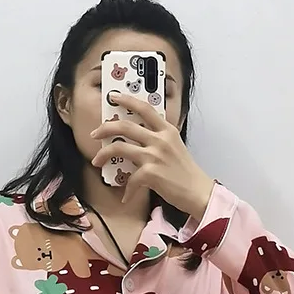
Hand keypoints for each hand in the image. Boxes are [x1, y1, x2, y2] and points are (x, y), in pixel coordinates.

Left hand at [90, 92, 214, 221]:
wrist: (197, 192)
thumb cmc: (185, 172)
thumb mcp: (175, 147)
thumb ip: (159, 139)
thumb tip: (138, 139)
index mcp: (167, 130)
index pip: (145, 108)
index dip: (127, 100)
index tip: (113, 97)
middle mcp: (160, 139)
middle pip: (125, 126)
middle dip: (105, 128)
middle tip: (95, 134)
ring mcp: (155, 155)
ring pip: (120, 147)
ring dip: (103, 155)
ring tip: (96, 161)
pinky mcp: (151, 173)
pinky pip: (130, 179)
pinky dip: (126, 189)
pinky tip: (126, 196)